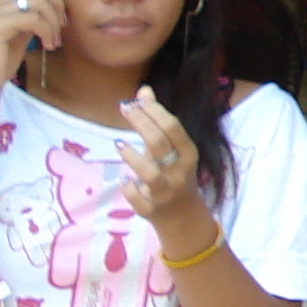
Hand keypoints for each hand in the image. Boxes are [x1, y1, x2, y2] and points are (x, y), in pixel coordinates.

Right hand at [0, 0, 62, 90]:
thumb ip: (29, 16)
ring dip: (54, 22)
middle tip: (61, 26)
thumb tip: (49, 8)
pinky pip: (33, 18)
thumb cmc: (0, 58)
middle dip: (57, 4)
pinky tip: (47, 45)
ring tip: (54, 40)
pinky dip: (47, 31)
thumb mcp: (19, 33)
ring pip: (38, 1)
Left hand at [116, 88, 203, 231]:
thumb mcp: (171, 148)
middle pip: (159, 143)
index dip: (153, 111)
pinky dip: (129, 188)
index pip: (173, 127)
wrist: (182, 215)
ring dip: (132, 157)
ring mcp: (165, 191)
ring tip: (118, 144)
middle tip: (123, 108)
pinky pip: (136, 197)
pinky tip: (125, 180)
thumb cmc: (173, 173)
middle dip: (140, 123)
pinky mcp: (151, 209)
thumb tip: (143, 90)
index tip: (134, 101)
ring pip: (149, 173)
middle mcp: (179, 172)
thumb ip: (157, 121)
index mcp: (188, 154)